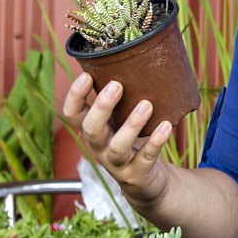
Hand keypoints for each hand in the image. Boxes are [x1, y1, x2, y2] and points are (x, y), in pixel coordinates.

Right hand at [60, 73, 172, 206]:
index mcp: (93, 131)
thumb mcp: (121, 121)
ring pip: (117, 147)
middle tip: (117, 85)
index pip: (72, 114)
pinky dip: (155, 143)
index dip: (74, 96)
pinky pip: (145, 159)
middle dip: (101, 108)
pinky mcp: (137, 175)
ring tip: (146, 105)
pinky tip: (165, 126)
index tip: (86, 76)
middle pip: (91, 130)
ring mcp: (118, 164)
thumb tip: (134, 55)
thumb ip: (122, 98)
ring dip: (131, 125)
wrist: (148, 182)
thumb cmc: (133, 143)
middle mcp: (100, 148)